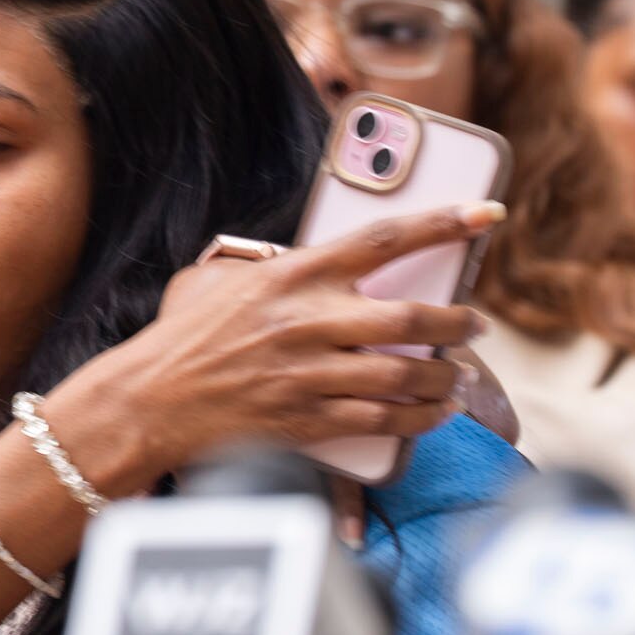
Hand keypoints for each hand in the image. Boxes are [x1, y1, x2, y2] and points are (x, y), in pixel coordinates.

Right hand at [51, 201, 503, 487]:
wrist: (147, 401)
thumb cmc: (186, 338)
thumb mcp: (225, 281)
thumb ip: (279, 269)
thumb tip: (329, 266)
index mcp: (291, 276)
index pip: (383, 239)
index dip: (443, 223)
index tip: (486, 213)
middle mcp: (306, 322)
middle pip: (412, 316)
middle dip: (459, 320)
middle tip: (475, 322)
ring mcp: (309, 375)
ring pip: (407, 374)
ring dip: (446, 376)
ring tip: (457, 373)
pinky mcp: (308, 421)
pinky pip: (385, 419)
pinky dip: (420, 417)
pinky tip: (433, 412)